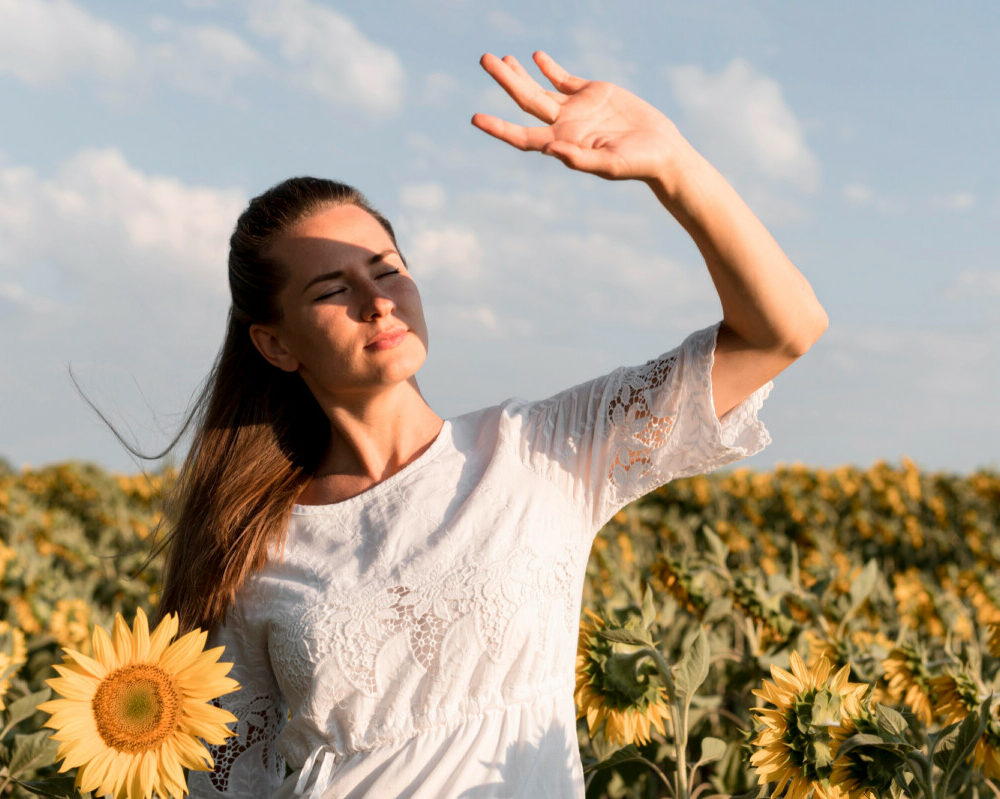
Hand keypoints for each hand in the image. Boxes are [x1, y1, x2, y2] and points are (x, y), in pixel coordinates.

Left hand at [471, 51, 686, 181]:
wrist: (662, 150)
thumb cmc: (636, 164)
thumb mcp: (608, 165)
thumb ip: (579, 158)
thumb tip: (549, 149)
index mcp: (562, 143)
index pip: (522, 136)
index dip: (499, 128)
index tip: (476, 119)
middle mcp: (564, 125)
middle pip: (525, 100)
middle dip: (505, 80)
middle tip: (484, 59)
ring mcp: (576, 108)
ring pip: (540, 87)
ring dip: (519, 73)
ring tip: (499, 58)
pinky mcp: (593, 93)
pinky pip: (564, 79)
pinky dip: (549, 67)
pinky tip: (536, 57)